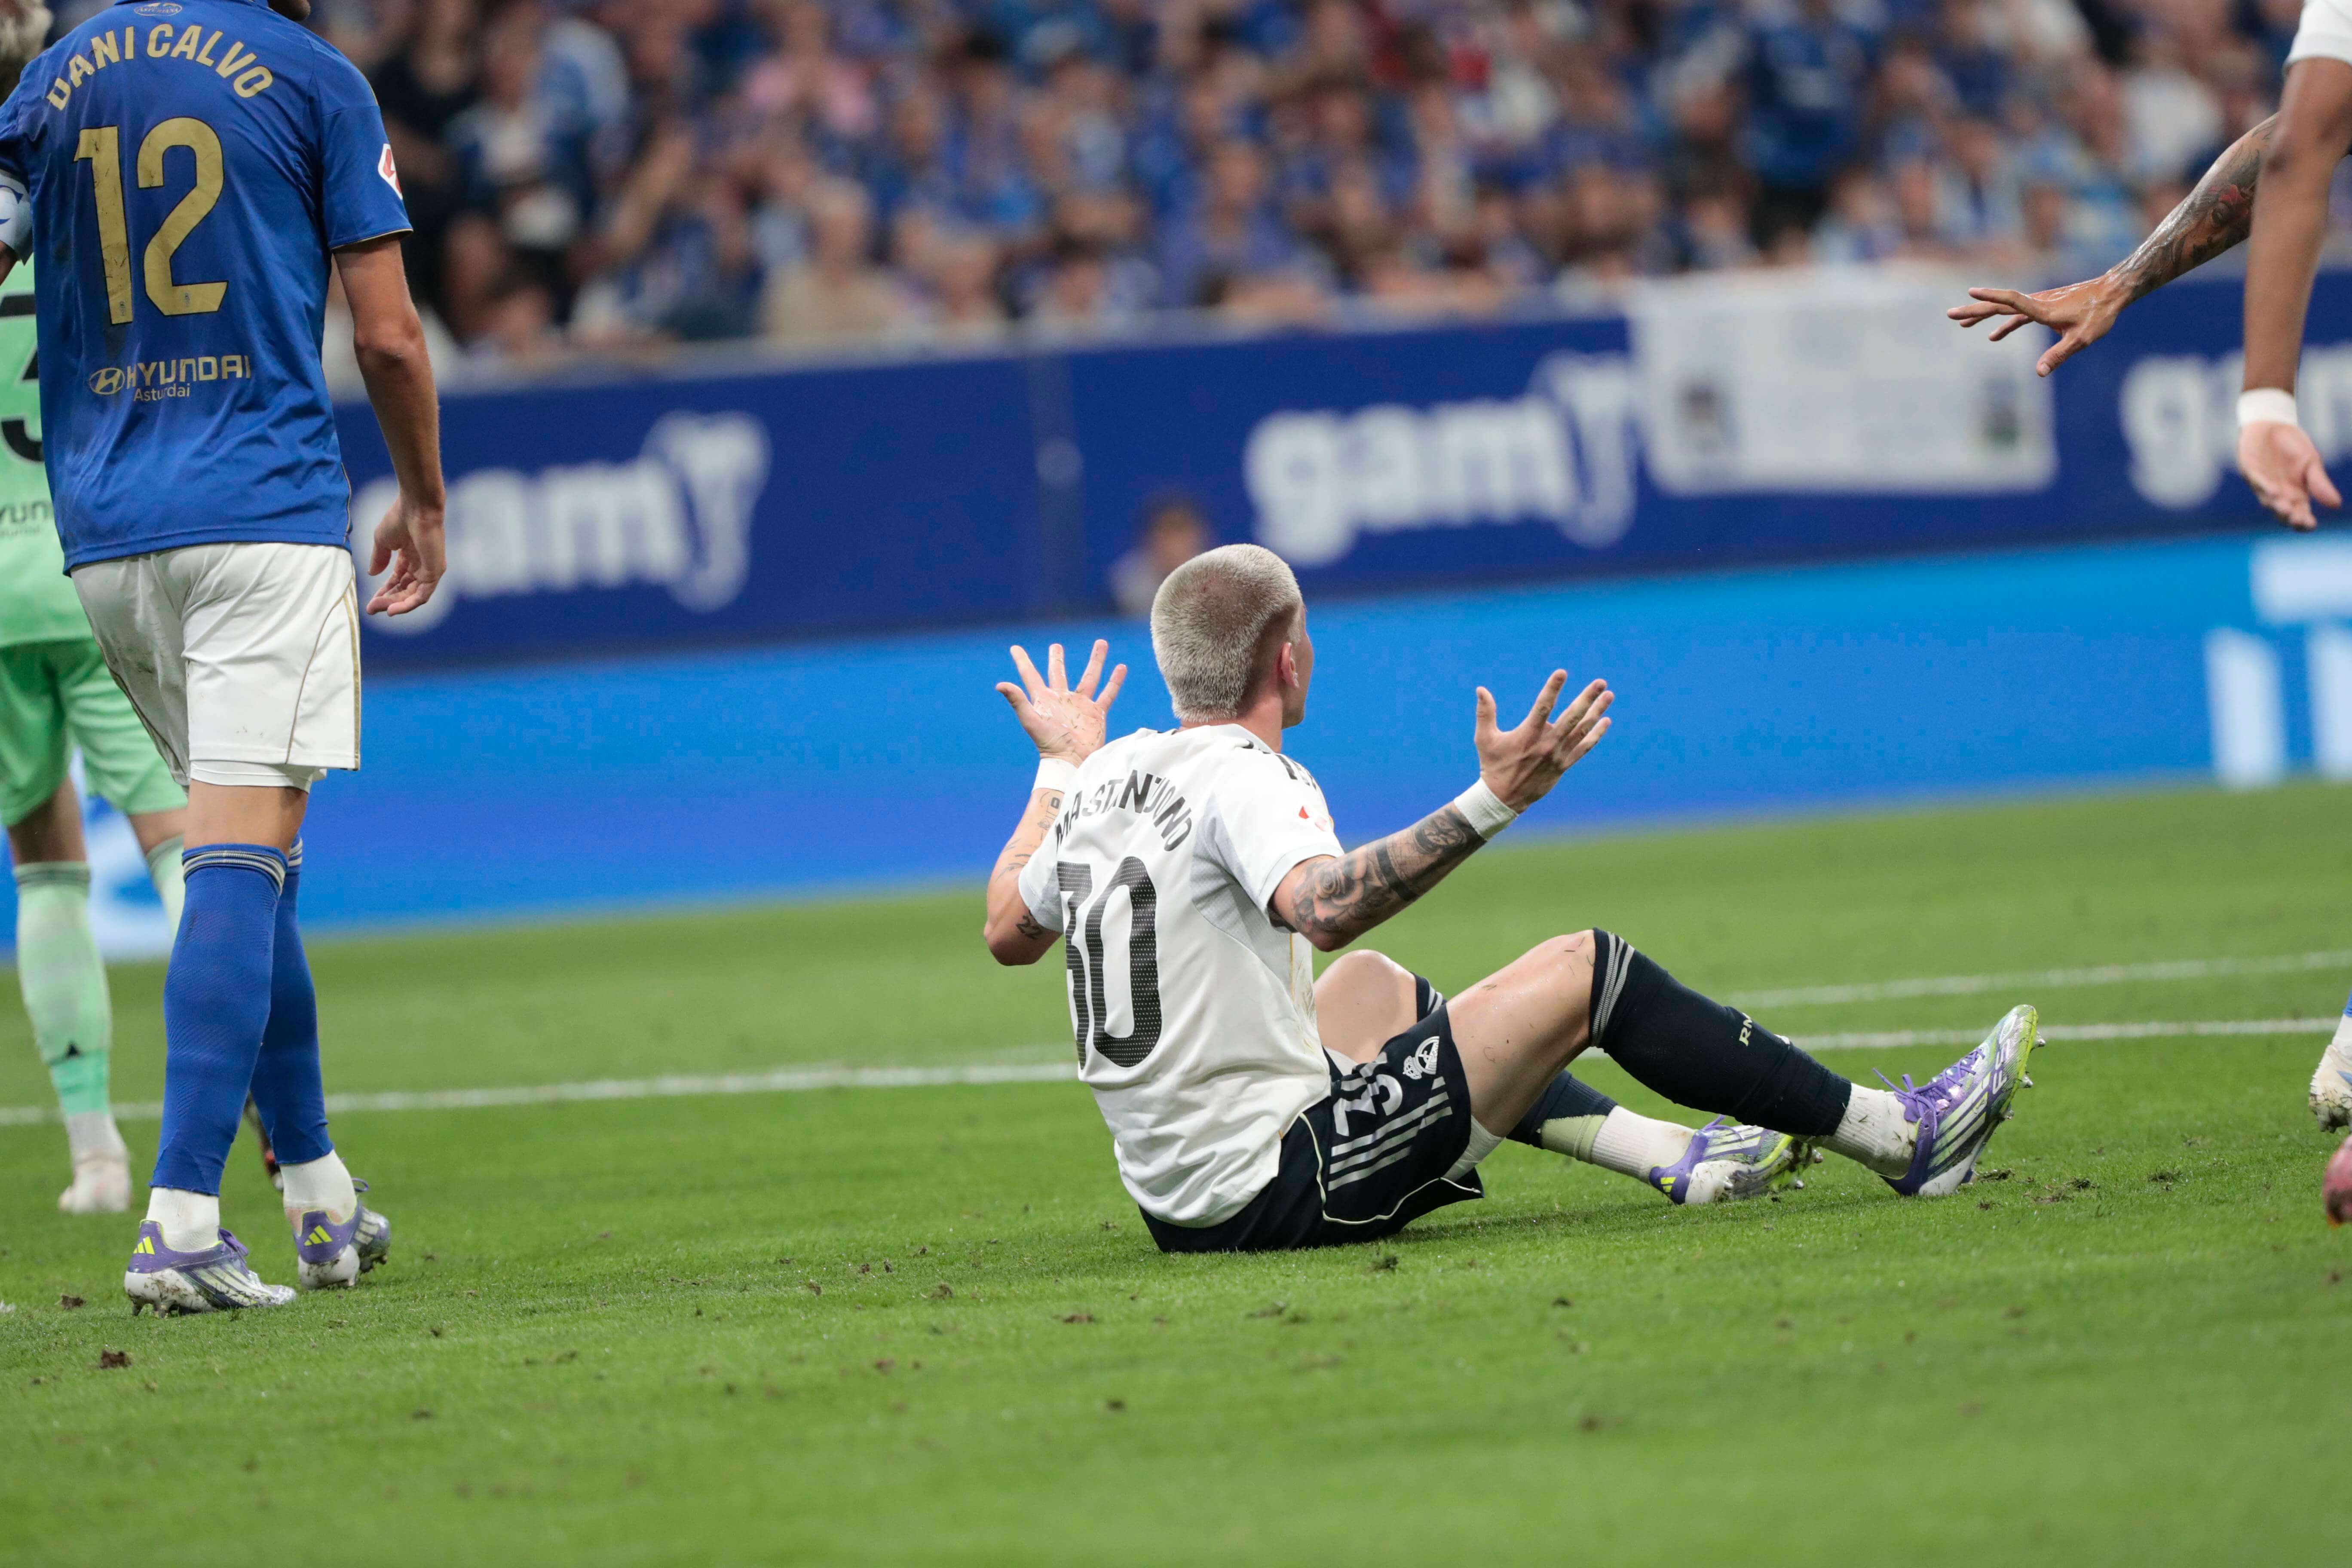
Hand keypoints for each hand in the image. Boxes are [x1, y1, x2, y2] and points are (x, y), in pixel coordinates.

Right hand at [365, 491, 445, 614]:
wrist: (415, 507)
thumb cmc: (399, 518)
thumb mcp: (383, 541)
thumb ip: (379, 559)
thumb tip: (372, 574)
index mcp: (410, 556)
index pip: (398, 580)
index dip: (384, 591)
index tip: (370, 602)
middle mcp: (421, 565)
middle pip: (404, 590)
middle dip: (387, 600)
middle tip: (372, 609)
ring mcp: (430, 569)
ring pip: (412, 595)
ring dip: (395, 604)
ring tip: (379, 609)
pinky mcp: (435, 572)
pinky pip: (422, 595)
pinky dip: (408, 604)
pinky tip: (393, 609)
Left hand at [996, 640, 1126, 764]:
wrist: (1071, 761)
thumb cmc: (1048, 743)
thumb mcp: (1031, 720)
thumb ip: (1017, 701)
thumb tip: (1000, 684)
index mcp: (1044, 699)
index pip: (1030, 675)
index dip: (1022, 661)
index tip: (1014, 648)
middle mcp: (1062, 699)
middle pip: (1059, 673)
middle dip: (1057, 659)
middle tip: (1056, 646)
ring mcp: (1080, 705)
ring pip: (1089, 677)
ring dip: (1095, 660)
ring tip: (1101, 643)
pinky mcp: (1096, 713)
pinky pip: (1108, 694)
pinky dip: (1115, 681)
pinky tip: (1121, 667)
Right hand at [1473, 672, 1611, 810]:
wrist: (1504, 798)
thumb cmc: (1493, 764)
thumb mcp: (1484, 738)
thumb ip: (1485, 713)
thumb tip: (1481, 689)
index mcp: (1528, 734)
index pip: (1543, 706)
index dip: (1553, 689)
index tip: (1562, 672)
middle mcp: (1547, 743)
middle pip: (1571, 716)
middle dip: (1587, 698)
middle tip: (1601, 682)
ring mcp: (1558, 755)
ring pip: (1582, 730)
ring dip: (1597, 711)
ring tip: (1609, 696)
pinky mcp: (1563, 765)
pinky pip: (1584, 747)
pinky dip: (1596, 734)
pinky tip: (1606, 721)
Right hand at [1946, 275, 2126, 377]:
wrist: (2113, 292)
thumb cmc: (2099, 314)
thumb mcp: (2081, 339)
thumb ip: (2058, 355)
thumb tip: (2038, 374)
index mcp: (2042, 309)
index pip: (2011, 301)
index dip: (1990, 297)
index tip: (1970, 292)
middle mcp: (2036, 303)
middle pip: (1999, 305)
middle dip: (1974, 310)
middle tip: (1950, 314)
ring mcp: (2039, 304)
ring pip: (2006, 310)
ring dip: (1984, 316)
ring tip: (1963, 324)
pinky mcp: (2044, 307)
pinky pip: (2018, 315)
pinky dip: (2004, 324)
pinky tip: (1994, 336)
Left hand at [2237, 420, 2339, 530]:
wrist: (2274, 425)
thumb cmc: (2293, 446)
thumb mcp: (2311, 463)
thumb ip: (2319, 483)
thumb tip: (2336, 505)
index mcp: (2296, 494)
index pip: (2300, 513)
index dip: (2304, 521)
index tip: (2310, 525)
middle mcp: (2278, 493)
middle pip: (2282, 512)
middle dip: (2289, 517)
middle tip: (2296, 520)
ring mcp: (2262, 483)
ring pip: (2268, 500)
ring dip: (2277, 504)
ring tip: (2286, 508)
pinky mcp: (2249, 470)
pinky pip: (2257, 481)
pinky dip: (2265, 486)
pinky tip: (2275, 490)